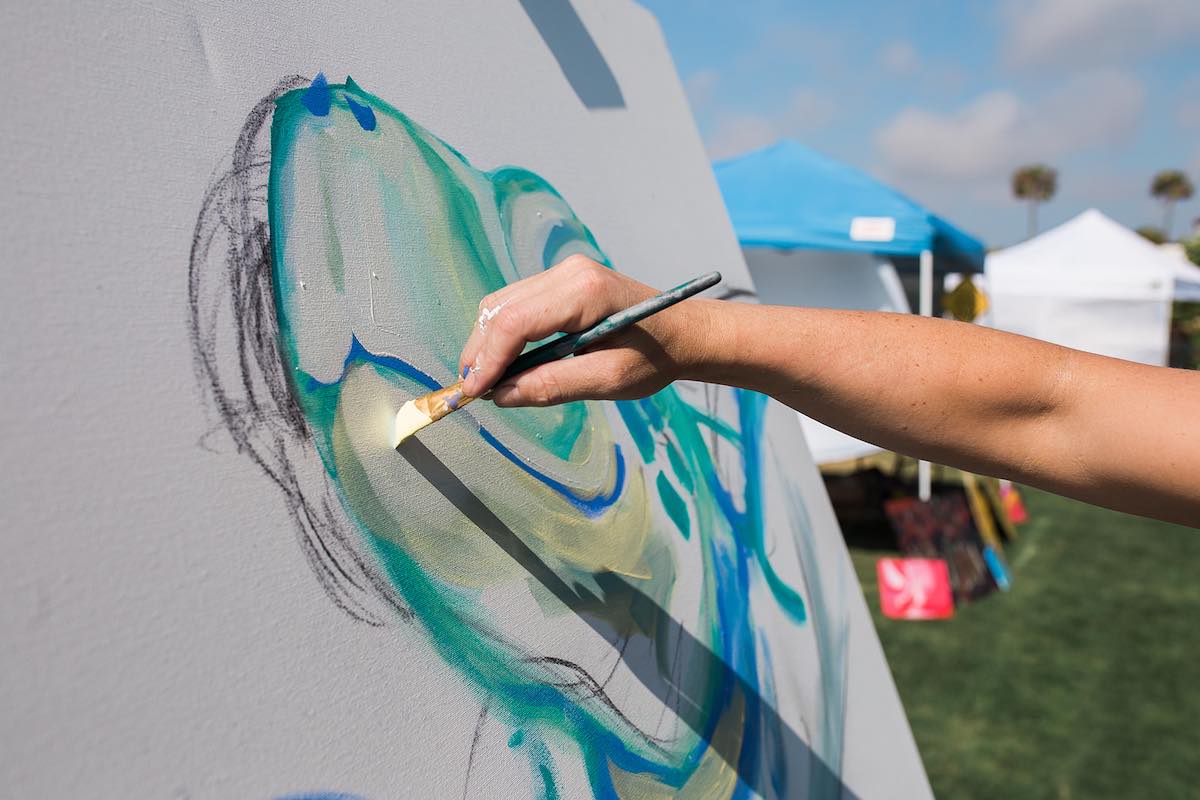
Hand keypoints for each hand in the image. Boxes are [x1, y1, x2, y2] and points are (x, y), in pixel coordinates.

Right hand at [458, 255, 711, 406]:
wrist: (685, 332)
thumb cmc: (656, 357)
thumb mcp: (608, 379)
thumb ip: (553, 386)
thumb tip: (501, 395)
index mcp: (585, 292)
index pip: (515, 323)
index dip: (487, 361)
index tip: (472, 393)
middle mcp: (569, 273)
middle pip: (500, 310)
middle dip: (480, 353)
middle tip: (472, 393)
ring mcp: (564, 272)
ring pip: (502, 305)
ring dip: (487, 343)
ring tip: (486, 382)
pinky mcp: (563, 280)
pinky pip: (517, 303)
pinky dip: (503, 334)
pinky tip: (507, 363)